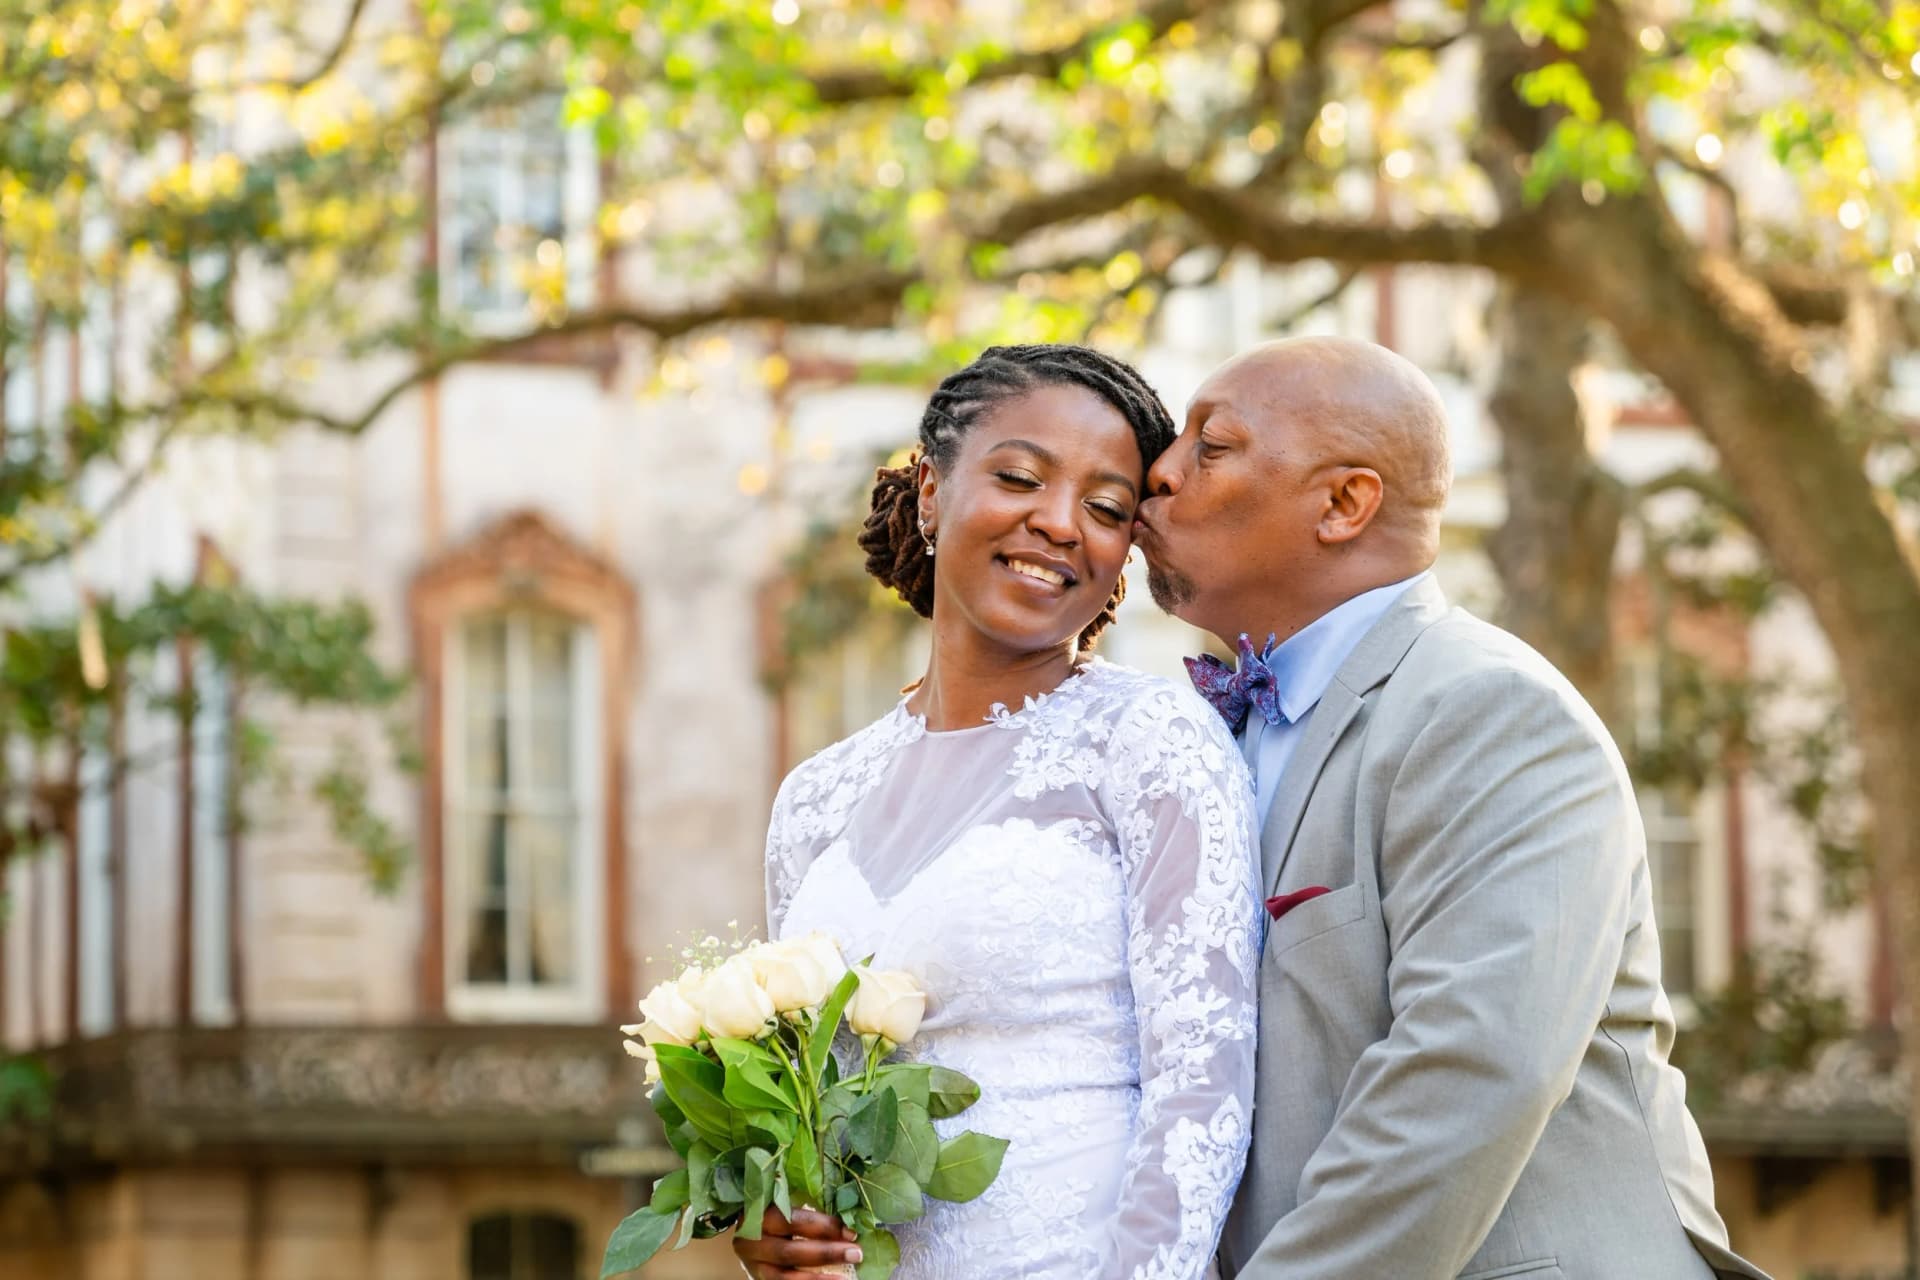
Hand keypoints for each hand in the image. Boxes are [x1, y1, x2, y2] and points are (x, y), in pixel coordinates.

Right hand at [732, 1206, 863, 1279]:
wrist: (744, 1233)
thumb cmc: (772, 1212)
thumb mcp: (784, 1205)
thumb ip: (809, 1214)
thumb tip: (847, 1222)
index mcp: (758, 1215)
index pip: (794, 1221)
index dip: (824, 1227)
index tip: (851, 1232)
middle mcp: (752, 1243)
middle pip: (790, 1252)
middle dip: (826, 1253)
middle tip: (855, 1254)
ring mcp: (754, 1266)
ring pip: (785, 1278)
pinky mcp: (759, 1279)